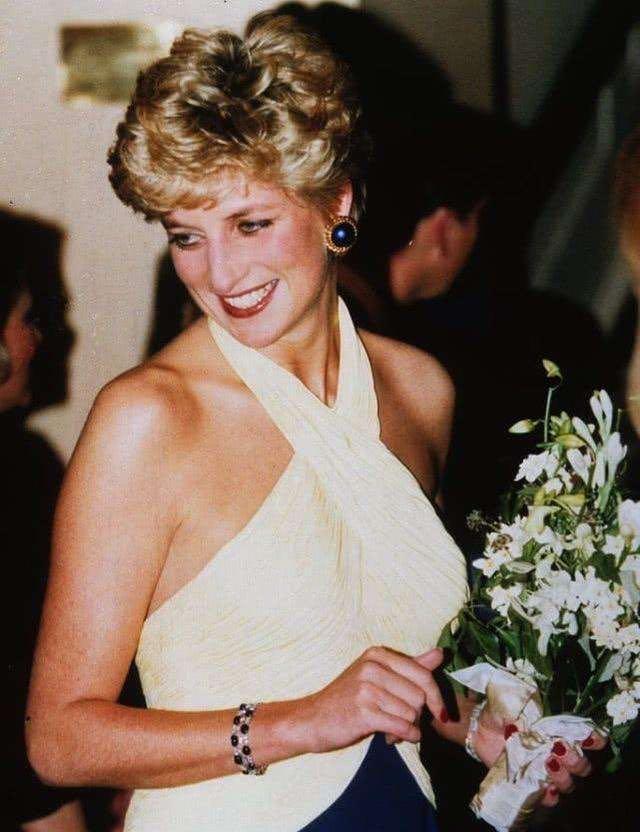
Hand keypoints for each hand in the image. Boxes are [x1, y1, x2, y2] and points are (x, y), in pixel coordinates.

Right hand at [305, 646, 445, 753]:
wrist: (312, 718)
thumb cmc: (348, 698)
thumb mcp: (377, 675)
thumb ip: (410, 665)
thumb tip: (440, 653)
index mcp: (377, 654)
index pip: (423, 674)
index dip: (436, 697)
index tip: (440, 712)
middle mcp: (372, 667)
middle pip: (419, 695)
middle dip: (418, 715)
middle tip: (404, 723)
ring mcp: (366, 689)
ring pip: (411, 713)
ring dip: (408, 728)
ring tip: (392, 730)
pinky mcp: (362, 712)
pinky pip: (401, 727)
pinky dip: (405, 736)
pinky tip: (394, 738)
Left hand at [473, 706, 606, 805]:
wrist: (480, 727)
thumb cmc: (501, 712)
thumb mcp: (513, 705)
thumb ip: (526, 711)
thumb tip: (532, 721)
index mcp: (559, 731)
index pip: (587, 737)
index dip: (594, 739)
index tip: (592, 738)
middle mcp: (558, 752)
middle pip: (582, 766)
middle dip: (576, 760)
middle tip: (559, 748)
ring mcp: (546, 771)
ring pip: (568, 783)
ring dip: (563, 776)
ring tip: (548, 763)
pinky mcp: (531, 784)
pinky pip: (548, 799)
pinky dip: (550, 796)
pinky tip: (546, 788)